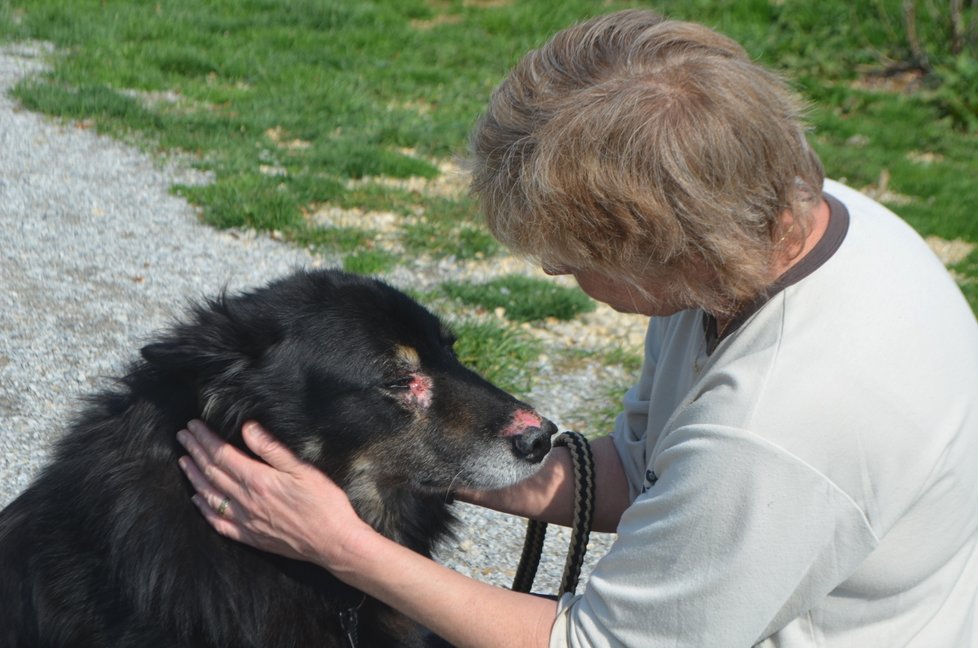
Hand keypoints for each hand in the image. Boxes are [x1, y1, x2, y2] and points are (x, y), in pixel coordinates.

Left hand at [176, 419, 367, 566]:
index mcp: (258, 480)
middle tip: (183, 437)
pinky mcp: (250, 537)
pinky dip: (204, 509)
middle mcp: (246, 501)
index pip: (222, 455)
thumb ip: (272, 449)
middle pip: (212, 472)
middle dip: (195, 452)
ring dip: (194, 477)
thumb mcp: (303, 469)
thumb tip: (248, 429)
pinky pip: (219, 523)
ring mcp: (246, 521)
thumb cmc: (324, 503)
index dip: (206, 439)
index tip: (193, 426)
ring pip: (210, 496)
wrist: (333, 542)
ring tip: (184, 462)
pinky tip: (198, 499)